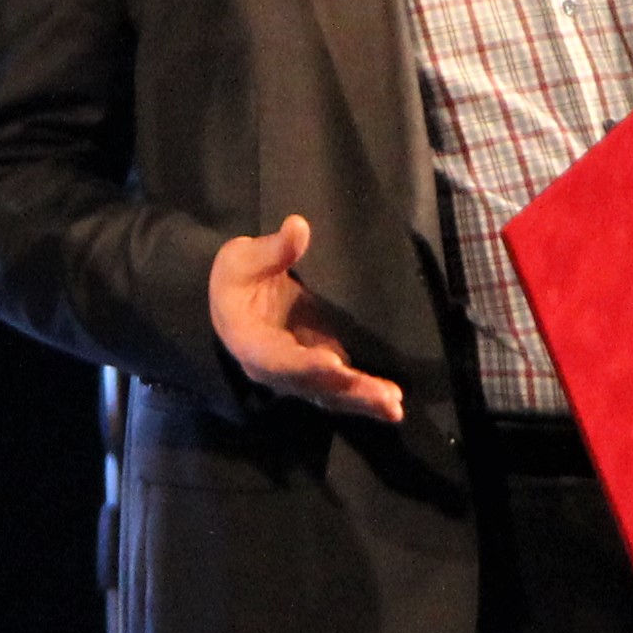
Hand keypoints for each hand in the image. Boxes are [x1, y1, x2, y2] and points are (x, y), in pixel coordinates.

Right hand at [208, 213, 408, 422]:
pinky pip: (342, 390)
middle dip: (347, 389)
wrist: (240, 299)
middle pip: (311, 385)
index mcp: (250, 342)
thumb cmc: (239, 277)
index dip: (303, 364)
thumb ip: (271, 249)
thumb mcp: (242, 257)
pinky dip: (365, 398)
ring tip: (394, 406)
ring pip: (330, 394)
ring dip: (362, 400)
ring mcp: (298, 375)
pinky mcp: (319, 372)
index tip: (333, 362)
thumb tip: (298, 227)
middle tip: (383, 396)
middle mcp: (275, 369)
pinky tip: (392, 406)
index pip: (276, 359)